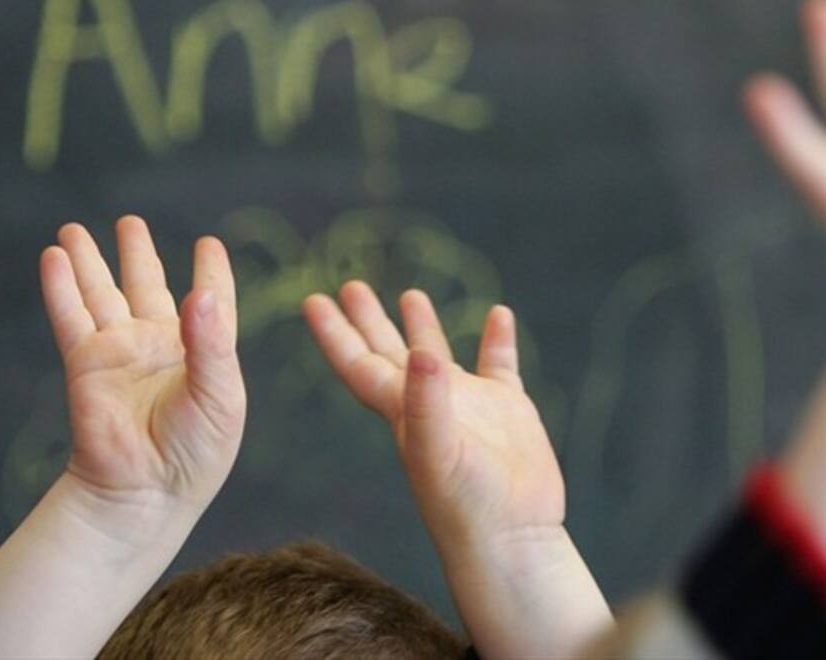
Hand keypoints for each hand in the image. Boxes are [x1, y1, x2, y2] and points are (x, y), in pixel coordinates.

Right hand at [43, 215, 245, 513]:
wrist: (146, 493)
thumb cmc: (195, 452)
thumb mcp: (220, 396)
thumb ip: (211, 343)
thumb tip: (200, 294)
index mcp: (203, 353)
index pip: (210, 303)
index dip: (211, 274)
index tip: (208, 244)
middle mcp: (159, 348)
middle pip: (146, 287)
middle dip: (136, 254)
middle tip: (129, 221)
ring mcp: (120, 354)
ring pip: (102, 294)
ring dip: (89, 261)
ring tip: (74, 229)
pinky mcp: (86, 365)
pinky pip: (72, 317)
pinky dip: (61, 286)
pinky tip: (54, 257)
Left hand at [303, 283, 561, 545]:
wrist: (514, 539)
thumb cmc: (467, 505)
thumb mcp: (438, 453)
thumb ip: (428, 402)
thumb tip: (422, 352)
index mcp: (401, 412)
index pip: (359, 364)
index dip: (334, 333)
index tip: (312, 300)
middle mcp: (428, 404)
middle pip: (389, 352)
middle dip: (369, 320)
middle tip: (351, 285)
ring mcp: (469, 406)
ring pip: (438, 356)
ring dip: (424, 326)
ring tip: (410, 293)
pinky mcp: (508, 411)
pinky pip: (500, 364)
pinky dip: (498, 339)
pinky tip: (500, 314)